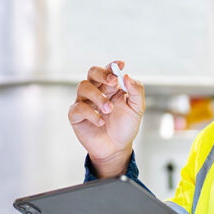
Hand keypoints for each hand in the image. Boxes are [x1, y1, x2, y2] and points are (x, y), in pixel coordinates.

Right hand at [68, 61, 143, 178]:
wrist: (116, 148)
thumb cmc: (125, 127)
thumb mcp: (136, 109)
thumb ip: (135, 92)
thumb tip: (127, 76)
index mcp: (111, 87)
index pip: (108, 70)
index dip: (112, 66)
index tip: (120, 65)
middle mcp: (96, 91)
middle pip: (92, 72)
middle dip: (102, 74)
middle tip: (113, 82)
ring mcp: (85, 102)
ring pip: (83, 87)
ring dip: (98, 96)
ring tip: (109, 109)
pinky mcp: (76, 115)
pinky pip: (78, 108)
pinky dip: (91, 114)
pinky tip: (101, 121)